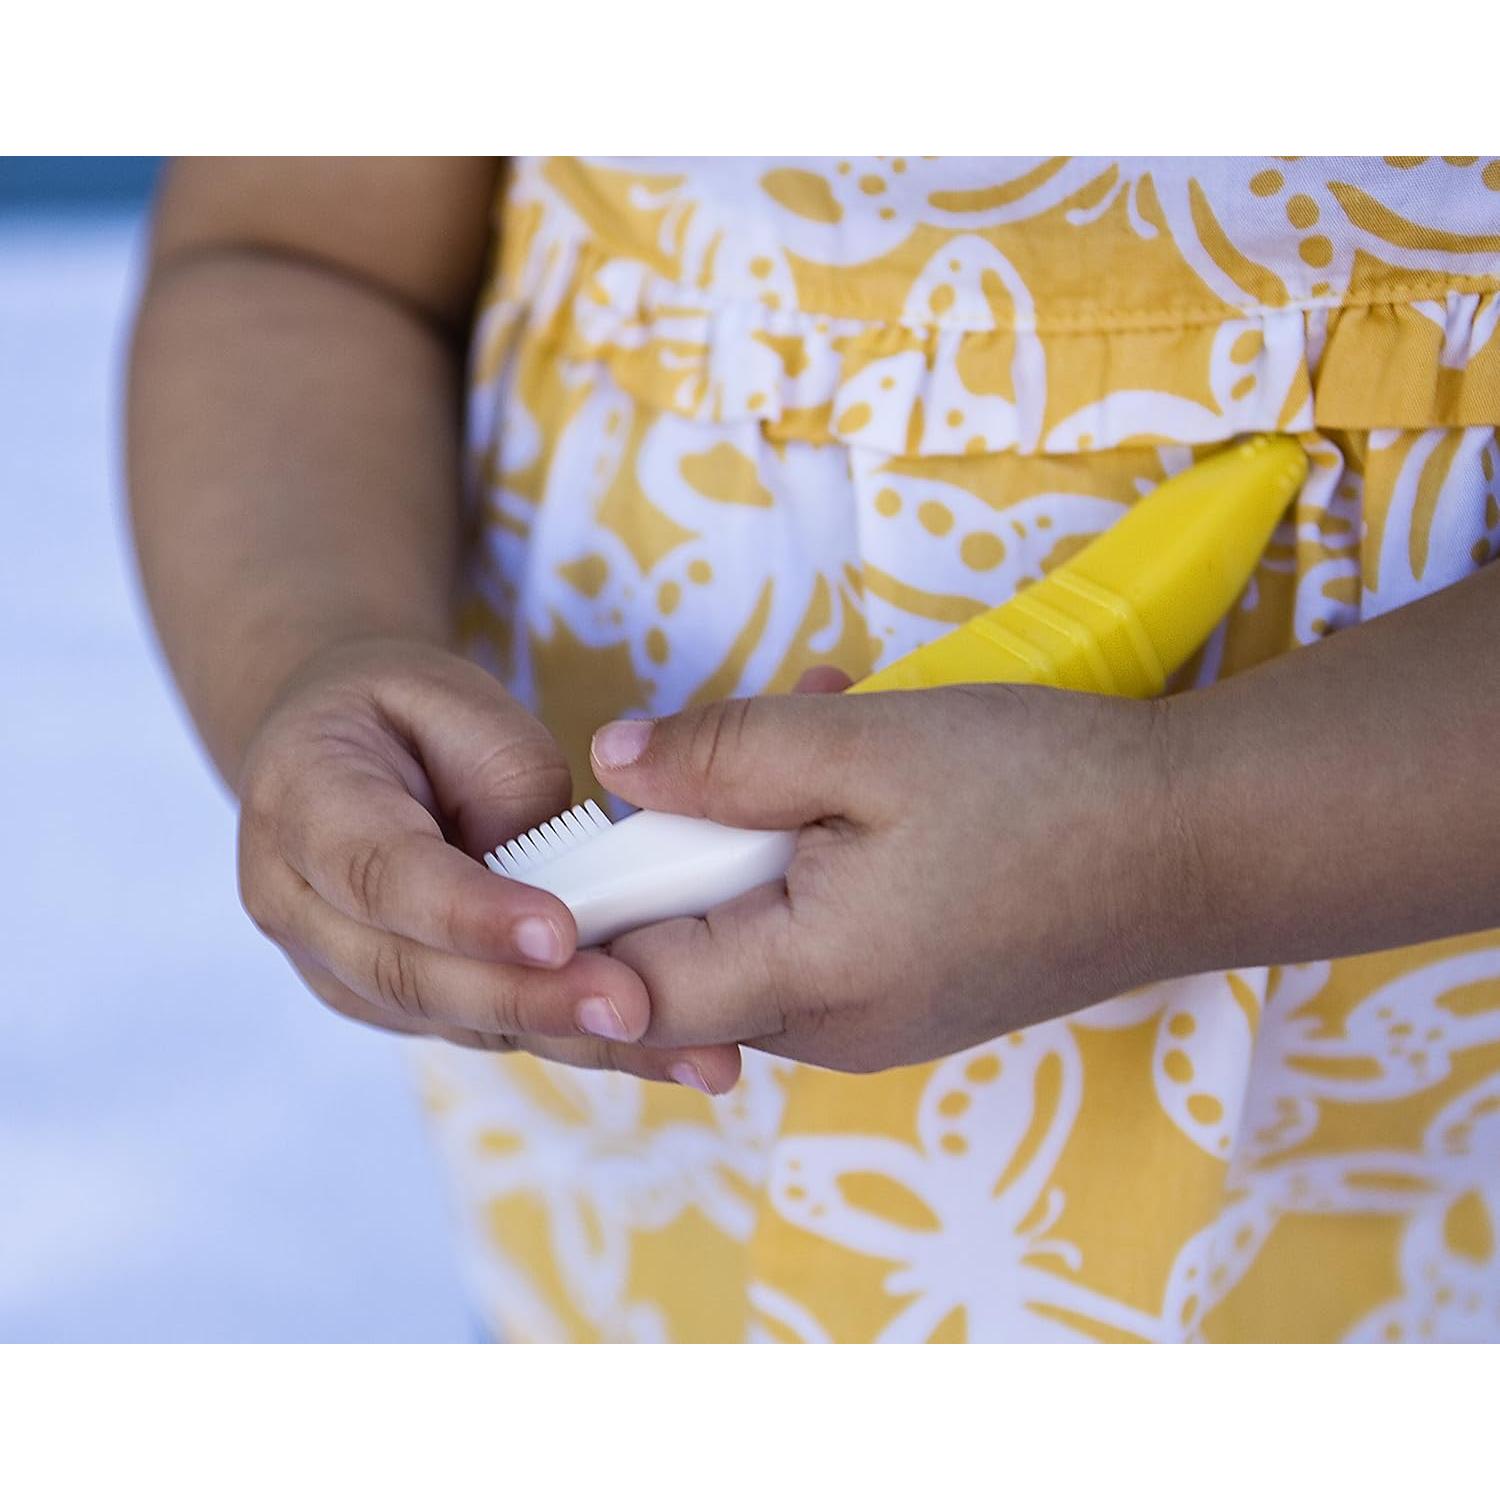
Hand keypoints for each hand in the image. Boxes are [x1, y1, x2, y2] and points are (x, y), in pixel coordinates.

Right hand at [236, 637, 741, 1091]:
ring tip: (686, 1054)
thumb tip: (570, 891)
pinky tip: (666, 1051)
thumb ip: (508, 789)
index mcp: (303, 803)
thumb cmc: (402, 714)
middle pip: (415, 973)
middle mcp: (299, 904)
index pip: (383, 874)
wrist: (333, 749)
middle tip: (635, 1009)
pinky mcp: (392, 1006)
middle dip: (533, 1000)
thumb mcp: (455, 700)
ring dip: (572, 1041)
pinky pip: (483, 1029)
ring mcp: (337, 970)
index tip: (559, 934)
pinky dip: (573, 1041)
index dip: (469, 913)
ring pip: (456, 1020)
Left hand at [594, 680, 1195, 1072]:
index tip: (580, 825)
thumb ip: (727, 755)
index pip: (630, 985)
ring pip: (753, 931)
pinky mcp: (913, 997)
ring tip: (825, 721)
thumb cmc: (1045, 789)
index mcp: (810, 984)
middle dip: (688, 836)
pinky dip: (813, 856)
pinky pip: (817, 933)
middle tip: (740, 738)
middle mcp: (832, 1032)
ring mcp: (876, 1024)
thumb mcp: (871, 744)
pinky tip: (868, 770)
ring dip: (759, 827)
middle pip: (686, 957)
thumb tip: (612, 765)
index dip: (584, 909)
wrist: (1206, 846)